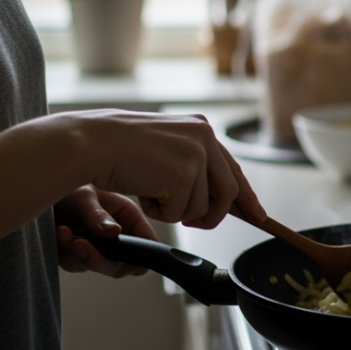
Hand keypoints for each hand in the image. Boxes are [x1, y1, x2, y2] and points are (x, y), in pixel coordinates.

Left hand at [54, 185, 155, 276]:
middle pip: (120, 265)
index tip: (122, 261)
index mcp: (128, 217)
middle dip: (98, 259)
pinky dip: (65, 255)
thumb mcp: (85, 197)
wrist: (45, 189)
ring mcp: (99, 246)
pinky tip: (59, 234)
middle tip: (78, 244)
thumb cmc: (69, 186)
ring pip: (96, 267)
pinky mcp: (80, 253)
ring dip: (76, 255)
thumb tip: (114, 232)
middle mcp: (117, 234)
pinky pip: (76, 265)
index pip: (147, 244)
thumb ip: (98, 216)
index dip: (140, 258)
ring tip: (63, 232)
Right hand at [62, 109, 265, 228]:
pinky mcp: (183, 176)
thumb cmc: (118, 147)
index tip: (259, 215)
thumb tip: (219, 196)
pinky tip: (142, 191)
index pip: (233, 168)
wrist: (92, 143)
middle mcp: (205, 137)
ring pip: (201, 208)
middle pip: (227, 193)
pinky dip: (159, 212)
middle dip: (212, 215)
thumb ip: (194, 164)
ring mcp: (196, 156)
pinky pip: (180, 213)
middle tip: (191, 222)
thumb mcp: (166, 148)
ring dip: (174, 210)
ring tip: (149, 189)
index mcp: (202, 128)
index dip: (246, 196)